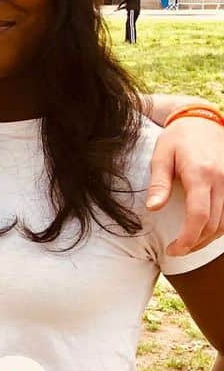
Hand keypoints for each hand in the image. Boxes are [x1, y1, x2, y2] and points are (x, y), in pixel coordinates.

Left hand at [147, 117, 223, 254]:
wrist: (202, 120)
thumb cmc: (177, 138)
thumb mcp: (161, 156)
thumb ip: (158, 183)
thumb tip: (153, 208)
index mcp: (201, 174)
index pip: (199, 216)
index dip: (187, 238)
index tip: (173, 249)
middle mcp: (223, 179)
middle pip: (215, 224)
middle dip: (195, 242)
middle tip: (176, 250)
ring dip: (209, 238)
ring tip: (188, 244)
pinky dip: (220, 227)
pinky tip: (205, 232)